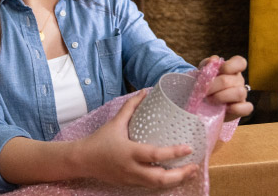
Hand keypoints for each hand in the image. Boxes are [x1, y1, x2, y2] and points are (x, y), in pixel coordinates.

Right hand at [76, 90, 198, 188]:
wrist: (83, 161)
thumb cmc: (99, 140)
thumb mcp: (116, 122)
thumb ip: (131, 106)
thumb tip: (145, 92)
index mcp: (129, 152)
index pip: (154, 155)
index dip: (173, 153)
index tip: (188, 148)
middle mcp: (131, 169)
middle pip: (160, 179)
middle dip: (180, 175)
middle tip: (195, 166)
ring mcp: (131, 180)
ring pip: (157, 186)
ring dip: (176, 181)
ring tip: (191, 172)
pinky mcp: (130, 185)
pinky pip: (151, 187)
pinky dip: (165, 183)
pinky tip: (175, 177)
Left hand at [201, 55, 252, 121]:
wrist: (203, 103)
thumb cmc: (205, 85)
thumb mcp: (202, 73)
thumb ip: (206, 65)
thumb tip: (213, 60)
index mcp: (231, 70)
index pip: (240, 62)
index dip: (230, 65)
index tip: (219, 70)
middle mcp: (238, 81)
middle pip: (230, 80)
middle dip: (213, 86)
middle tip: (203, 91)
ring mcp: (242, 95)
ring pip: (240, 93)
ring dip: (221, 97)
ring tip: (209, 100)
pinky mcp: (242, 108)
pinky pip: (247, 108)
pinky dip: (236, 108)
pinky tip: (225, 109)